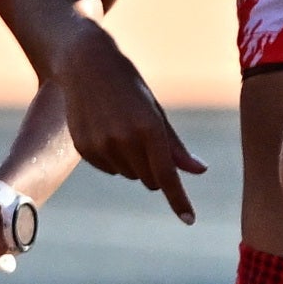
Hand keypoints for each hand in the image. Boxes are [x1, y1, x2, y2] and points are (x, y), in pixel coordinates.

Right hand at [57, 18, 205, 222]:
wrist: (84, 63)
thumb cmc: (128, 84)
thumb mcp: (155, 111)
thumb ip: (175, 145)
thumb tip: (198, 170)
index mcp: (148, 128)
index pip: (167, 175)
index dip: (179, 200)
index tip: (189, 220)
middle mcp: (124, 140)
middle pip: (149, 179)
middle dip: (155, 170)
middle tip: (148, 143)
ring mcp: (101, 145)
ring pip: (128, 174)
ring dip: (133, 162)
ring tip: (122, 127)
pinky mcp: (84, 148)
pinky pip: (108, 168)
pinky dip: (113, 158)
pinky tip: (105, 130)